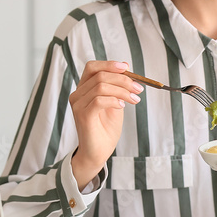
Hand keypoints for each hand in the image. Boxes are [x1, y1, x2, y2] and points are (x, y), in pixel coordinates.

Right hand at [68, 60, 142, 188]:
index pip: (92, 67)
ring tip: (135, 99)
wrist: (98, 152)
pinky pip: (99, 100)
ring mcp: (78, 105)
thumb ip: (117, 86)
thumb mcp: (116, 102)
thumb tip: (125, 65)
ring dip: (122, 91)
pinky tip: (123, 106)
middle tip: (139, 88)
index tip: (127, 68)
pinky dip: (114, 100)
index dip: (109, 64)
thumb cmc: (106, 129)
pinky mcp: (82, 115)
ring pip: (101, 86)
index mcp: (84, 89)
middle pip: (99, 75)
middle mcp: (78, 94)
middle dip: (123, 79)